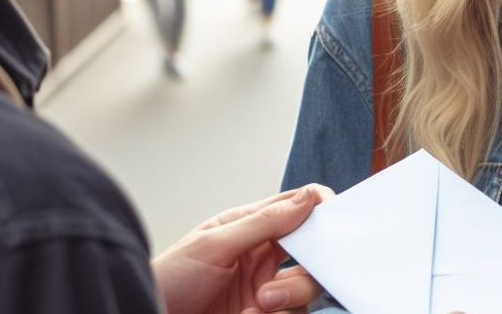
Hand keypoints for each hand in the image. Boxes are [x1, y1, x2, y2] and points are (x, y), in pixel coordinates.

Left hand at [152, 185, 333, 313]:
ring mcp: (265, 288)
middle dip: (305, 269)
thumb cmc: (169, 279)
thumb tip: (306, 199)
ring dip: (289, 296)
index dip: (318, 208)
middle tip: (280, 281)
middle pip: (311, 254)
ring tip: (259, 304)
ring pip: (306, 287)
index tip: (332, 213)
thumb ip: (263, 222)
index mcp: (249, 226)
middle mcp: (261, 256)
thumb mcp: (214, 244)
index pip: (295, 208)